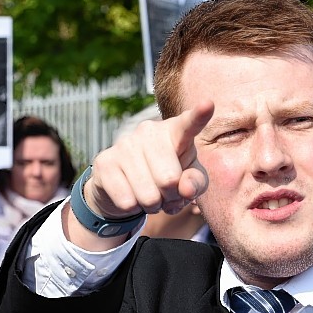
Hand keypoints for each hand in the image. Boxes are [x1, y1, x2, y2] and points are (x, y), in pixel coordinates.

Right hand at [63, 101, 212, 245]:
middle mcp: (148, 131)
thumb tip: (184, 189)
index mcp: (175, 131)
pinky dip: (133, 208)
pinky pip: (127, 201)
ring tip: (149, 195)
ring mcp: (124, 144)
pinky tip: (131, 196)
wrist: (126, 185)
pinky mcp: (105, 162)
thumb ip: (196, 182)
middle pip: (169, 181)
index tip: (208, 104)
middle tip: (165, 192)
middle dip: (170, 197)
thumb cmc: (168, 177)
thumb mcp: (190, 180)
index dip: (199, 116)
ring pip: (148, 195)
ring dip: (152, 205)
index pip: (189, 124)